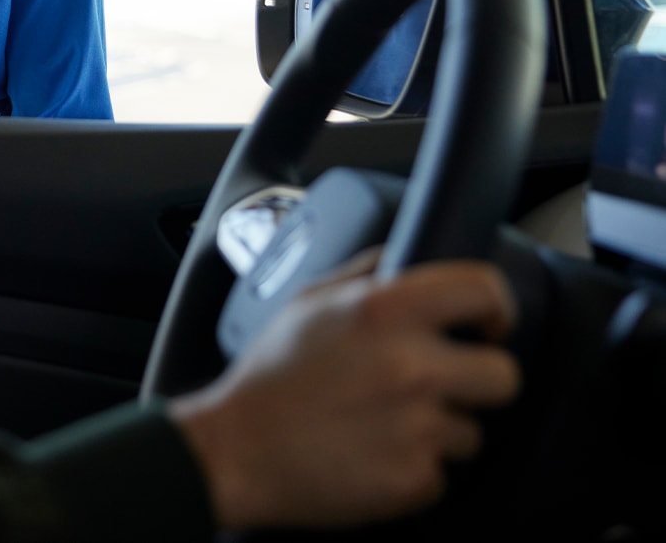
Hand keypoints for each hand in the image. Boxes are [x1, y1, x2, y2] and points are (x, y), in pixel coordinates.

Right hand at [169, 254, 520, 530]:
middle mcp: (411, 365)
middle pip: (503, 375)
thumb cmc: (270, 376)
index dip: (495, 308)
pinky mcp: (414, 480)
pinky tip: (372, 454)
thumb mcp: (309, 300)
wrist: (236, 452)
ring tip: (382, 424)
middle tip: (430, 385)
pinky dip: (413, 470)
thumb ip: (368, 272)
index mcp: (384, 310)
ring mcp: (416, 428)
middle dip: (473, 382)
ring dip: (437, 431)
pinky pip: (442, 474)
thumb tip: (414, 258)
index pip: (485, 290)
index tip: (484, 326)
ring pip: (472, 432)